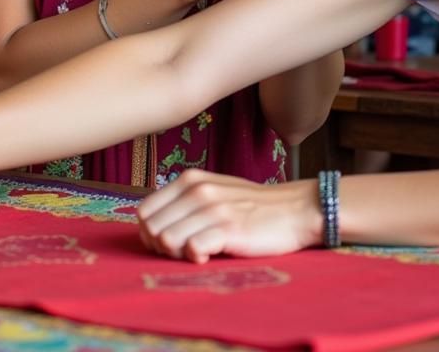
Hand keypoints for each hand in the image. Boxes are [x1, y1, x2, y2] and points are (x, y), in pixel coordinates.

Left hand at [136, 169, 317, 262]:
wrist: (294, 209)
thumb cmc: (250, 206)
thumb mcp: (212, 191)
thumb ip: (183, 202)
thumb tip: (151, 224)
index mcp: (189, 180)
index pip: (144, 211)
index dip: (150, 233)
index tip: (168, 242)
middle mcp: (198, 190)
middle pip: (151, 229)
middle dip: (160, 247)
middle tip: (183, 251)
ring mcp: (213, 209)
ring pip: (166, 240)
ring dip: (177, 254)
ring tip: (197, 252)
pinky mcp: (229, 229)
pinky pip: (192, 249)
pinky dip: (195, 258)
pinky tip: (209, 256)